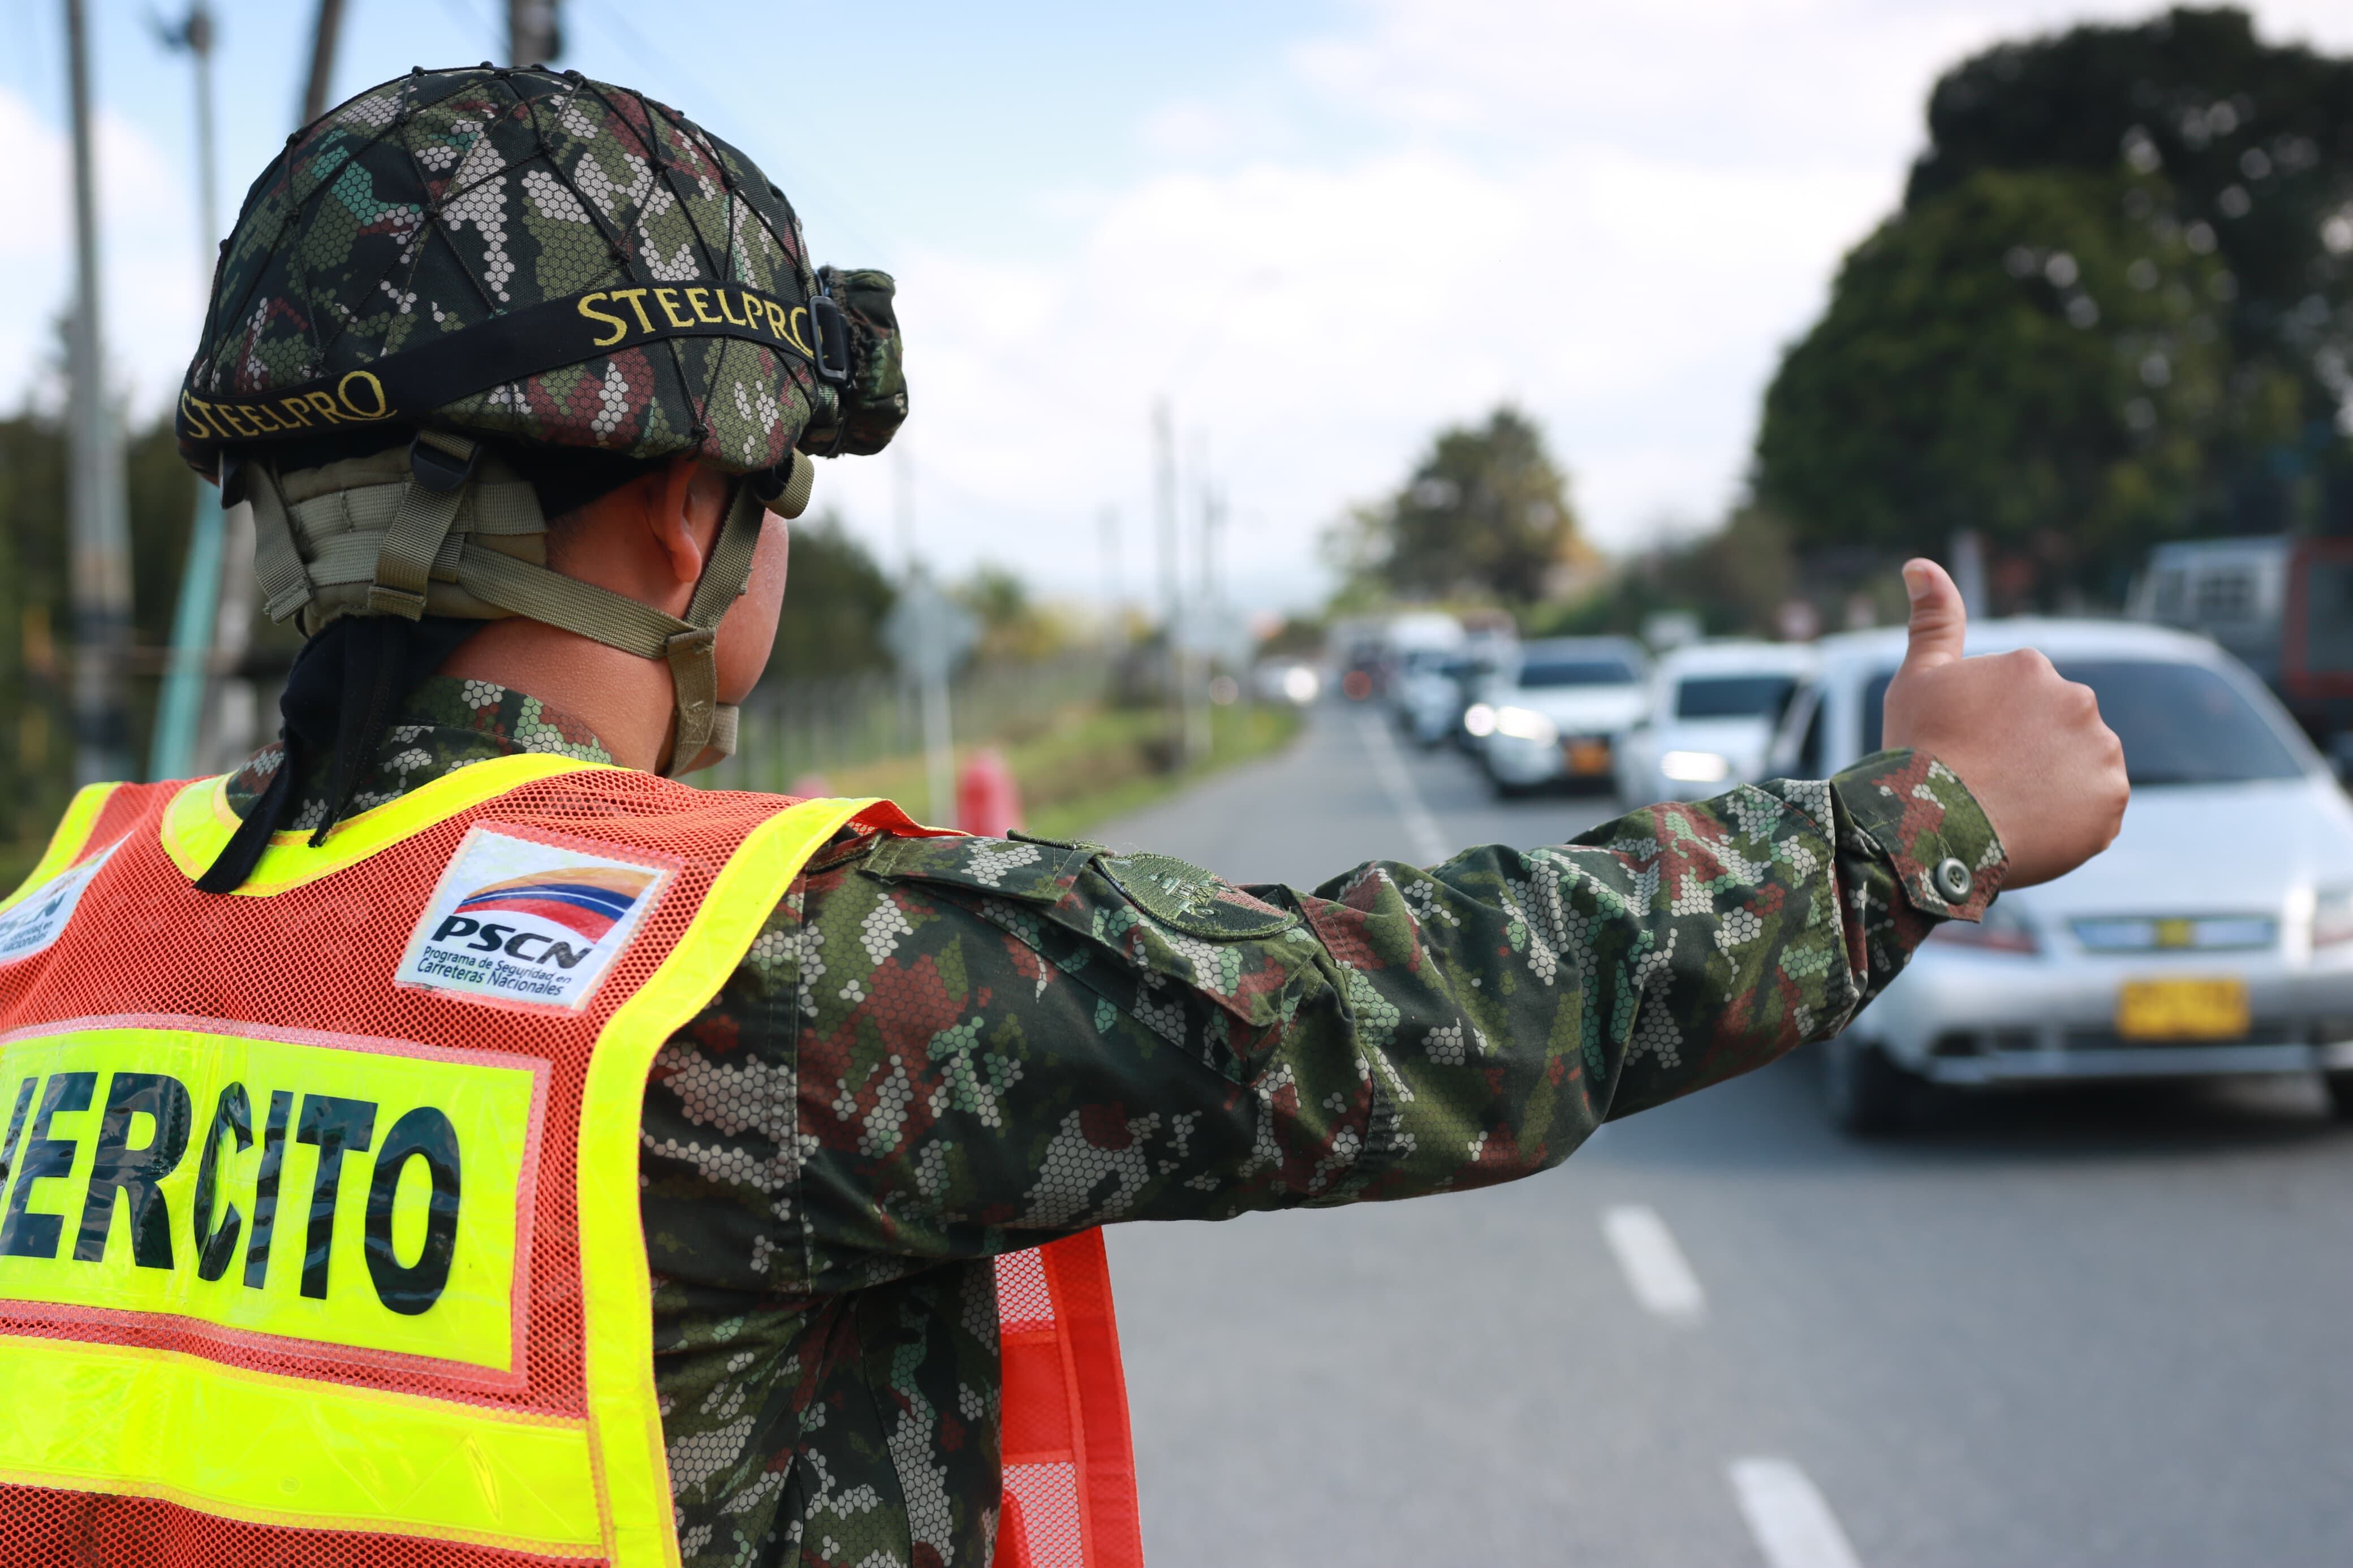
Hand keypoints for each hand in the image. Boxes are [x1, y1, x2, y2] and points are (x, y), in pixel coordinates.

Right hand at [1880, 559, 2126, 888]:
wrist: (1931, 827)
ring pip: (2079, 766)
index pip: (2020, 700)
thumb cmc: (1917, 751)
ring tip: (2007, 806)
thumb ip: (1934, 620)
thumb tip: (1920, 562)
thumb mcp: (1917, 679)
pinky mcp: (2111, 801)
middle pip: (2055, 729)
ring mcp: (2100, 751)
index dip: (1989, 728)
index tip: (1965, 750)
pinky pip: (2094, 808)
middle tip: (1985, 781)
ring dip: (2053, 783)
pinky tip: (2030, 826)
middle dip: (2028, 751)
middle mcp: (2077, 699)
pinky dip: (2070, 819)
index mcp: (2032, 666)